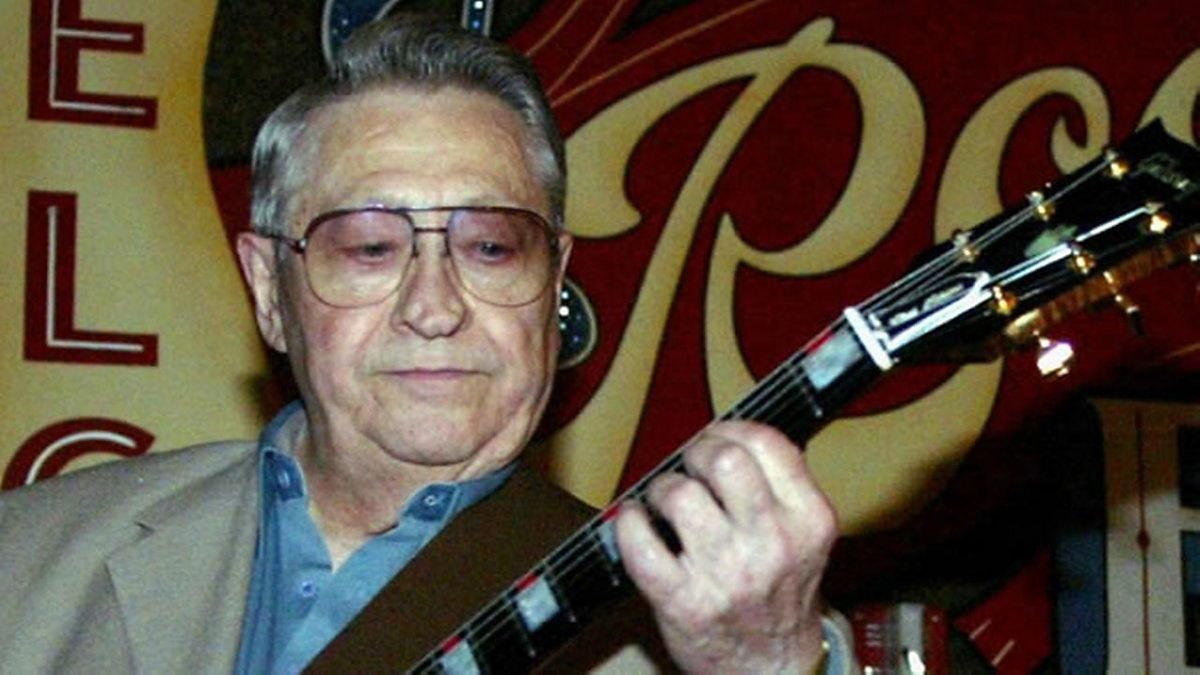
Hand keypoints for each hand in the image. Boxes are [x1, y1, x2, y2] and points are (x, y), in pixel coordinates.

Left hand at [614, 421, 836, 673]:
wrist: (773, 669)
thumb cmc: (780, 598)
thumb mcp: (804, 537)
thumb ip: (782, 487)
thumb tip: (731, 436)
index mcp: (808, 520)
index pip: (767, 443)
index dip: (731, 429)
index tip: (718, 437)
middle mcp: (772, 543)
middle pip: (724, 460)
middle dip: (697, 452)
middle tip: (690, 467)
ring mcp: (727, 574)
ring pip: (679, 494)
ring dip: (662, 489)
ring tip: (665, 502)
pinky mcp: (684, 601)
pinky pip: (639, 544)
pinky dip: (628, 525)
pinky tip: (634, 524)